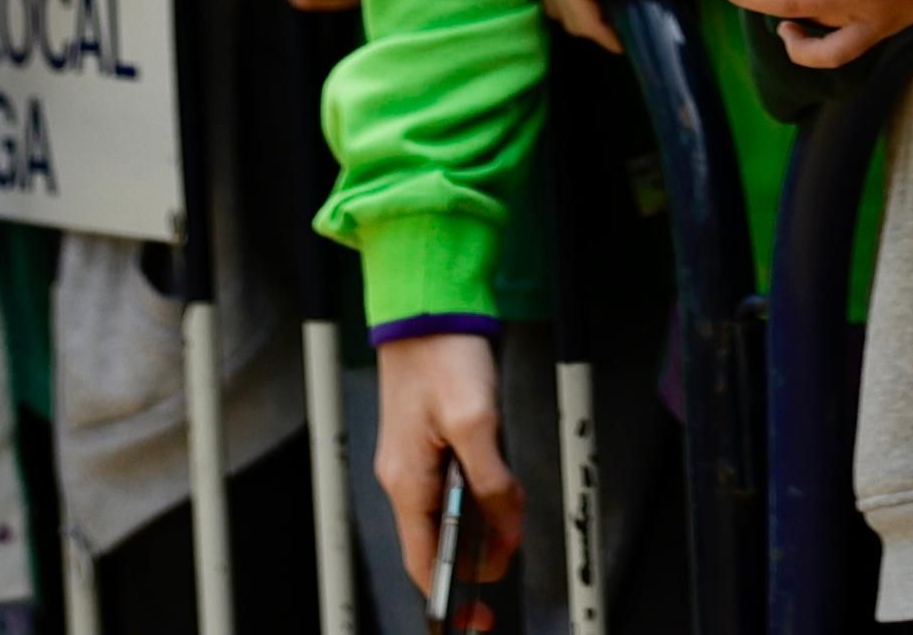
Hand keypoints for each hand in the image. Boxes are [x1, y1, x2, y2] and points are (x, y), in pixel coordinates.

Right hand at [375, 328, 524, 606]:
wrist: (428, 308)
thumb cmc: (442, 355)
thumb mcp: (476, 421)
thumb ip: (492, 480)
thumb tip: (504, 525)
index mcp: (406, 482)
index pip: (422, 562)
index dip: (451, 593)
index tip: (480, 615)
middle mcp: (403, 478)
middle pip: (436, 543)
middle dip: (475, 555)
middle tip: (510, 553)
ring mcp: (413, 461)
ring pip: (445, 516)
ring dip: (479, 525)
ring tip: (508, 521)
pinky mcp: (427, 443)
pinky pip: (449, 489)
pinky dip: (475, 498)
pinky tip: (497, 489)